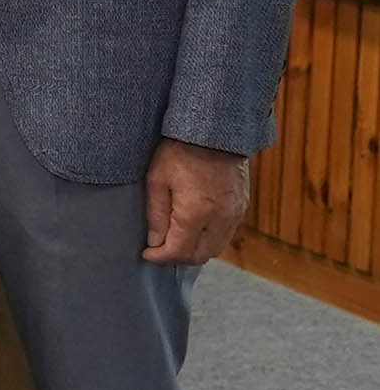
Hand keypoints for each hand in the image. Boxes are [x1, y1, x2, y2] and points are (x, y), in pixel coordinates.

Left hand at [141, 138, 249, 265]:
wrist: (214, 131)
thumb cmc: (180, 152)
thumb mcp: (157, 181)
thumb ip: (156, 216)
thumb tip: (155, 242)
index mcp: (196, 213)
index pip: (179, 252)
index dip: (160, 258)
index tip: (147, 254)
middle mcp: (220, 218)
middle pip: (200, 256)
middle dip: (177, 257)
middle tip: (159, 249)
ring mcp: (235, 214)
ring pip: (215, 249)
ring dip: (195, 250)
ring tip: (175, 240)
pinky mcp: (241, 207)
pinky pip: (226, 235)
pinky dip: (209, 239)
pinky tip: (194, 230)